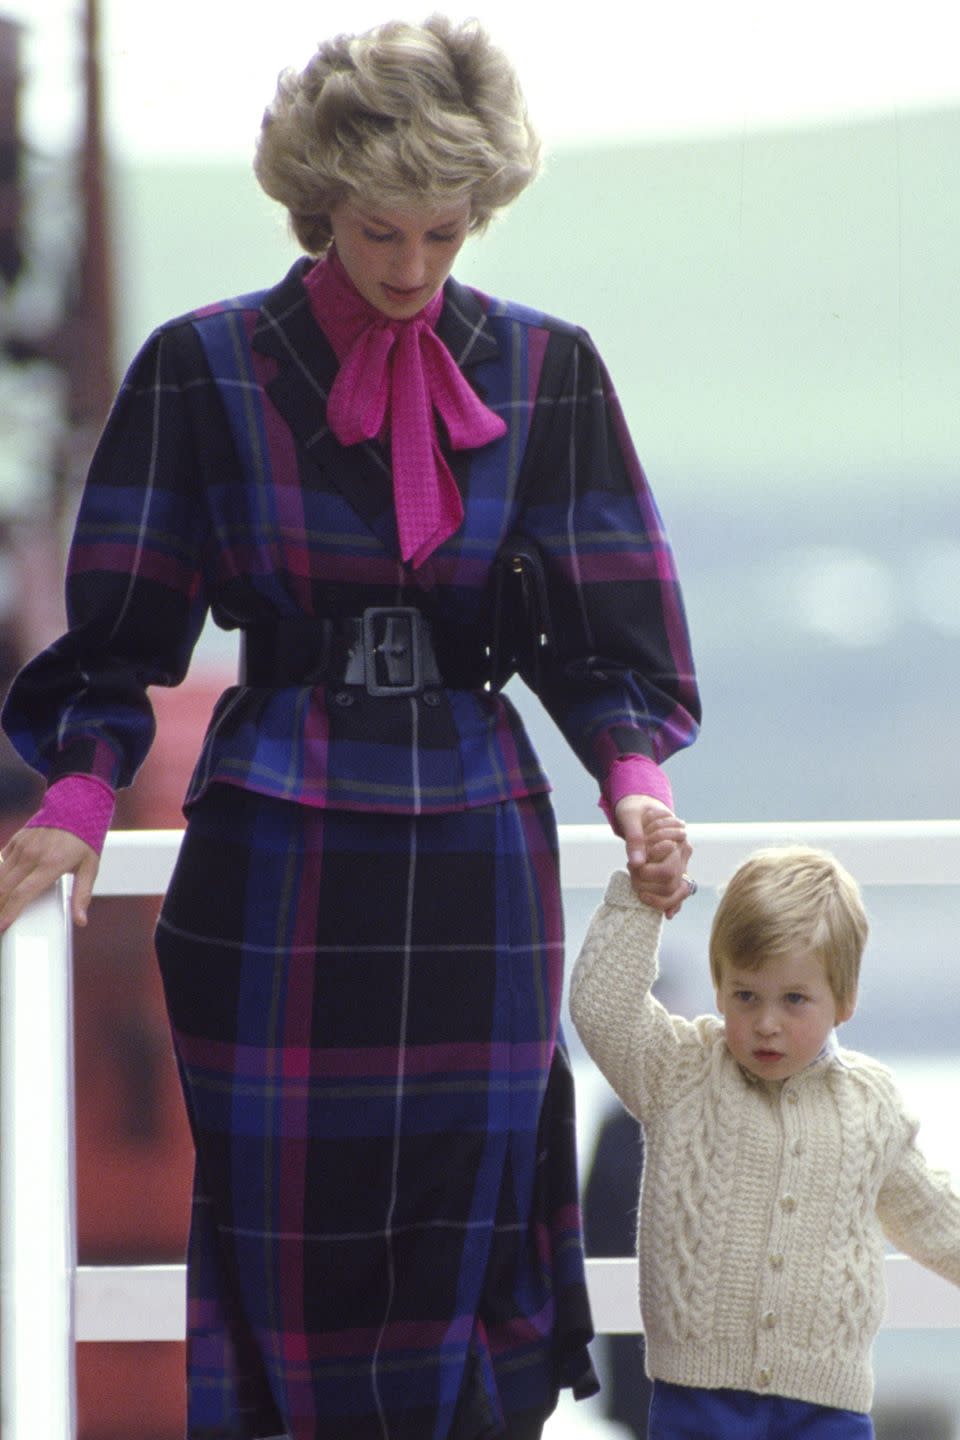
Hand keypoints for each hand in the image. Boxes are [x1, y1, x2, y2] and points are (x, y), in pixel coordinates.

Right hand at [0, 825, 99, 932]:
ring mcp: (22, 846)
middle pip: (4, 887)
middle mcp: (32, 855)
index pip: (22, 893)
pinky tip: (1, 887)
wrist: (77, 806)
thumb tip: (81, 921)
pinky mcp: (17, 839)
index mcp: (50, 864)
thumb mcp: (90, 868)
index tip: (2, 926)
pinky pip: (2, 861)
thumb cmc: (85, 839)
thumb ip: (82, 895)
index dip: (9, 912)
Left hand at [614, 796, 692, 918]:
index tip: (632, 867)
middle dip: (649, 885)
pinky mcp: (675, 869)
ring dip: (658, 897)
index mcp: (677, 840)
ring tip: (639, 891)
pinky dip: (673, 903)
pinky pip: (679, 891)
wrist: (640, 805)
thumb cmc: (635, 808)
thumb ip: (634, 838)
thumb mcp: (630, 817)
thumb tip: (636, 863)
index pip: (668, 870)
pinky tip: (668, 915)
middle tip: (632, 877)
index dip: (647, 873)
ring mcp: (680, 862)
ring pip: (678, 891)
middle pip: (673, 883)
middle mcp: (683, 853)